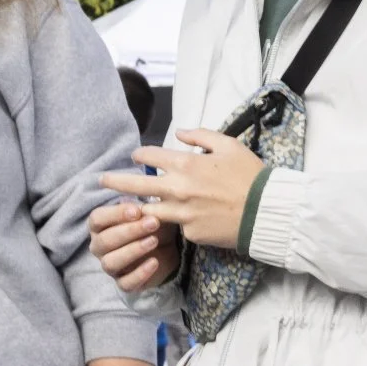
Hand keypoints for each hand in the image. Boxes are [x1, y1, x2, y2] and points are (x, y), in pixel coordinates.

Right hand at [89, 200, 181, 291]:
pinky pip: (126, 283)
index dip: (115, 214)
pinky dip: (140, 274)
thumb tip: (138, 208)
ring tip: (154, 241)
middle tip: (152, 223)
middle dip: (128, 231)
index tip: (137, 210)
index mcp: (100, 226)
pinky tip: (154, 262)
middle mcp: (100, 247)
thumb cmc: (151, 224)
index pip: (97, 219)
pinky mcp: (124, 283)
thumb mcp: (149, 212)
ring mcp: (110, 266)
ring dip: (133, 251)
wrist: (169, 247)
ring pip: (111, 262)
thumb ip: (142, 208)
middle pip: (104, 241)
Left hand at [100, 129, 266, 250]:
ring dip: (134, 208)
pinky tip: (168, 221)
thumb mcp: (229, 145)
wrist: (266, 211)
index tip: (136, 156)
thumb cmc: (250, 176)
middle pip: (135, 186)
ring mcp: (181, 214)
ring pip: (147, 211)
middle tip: (101, 180)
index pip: (150, 157)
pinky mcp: (188, 233)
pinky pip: (174, 226)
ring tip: (122, 206)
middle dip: (115, 182)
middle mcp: (178, 189)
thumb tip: (178, 132)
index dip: (140, 155)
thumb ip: (200, 136)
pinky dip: (171, 222)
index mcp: (186, 165)